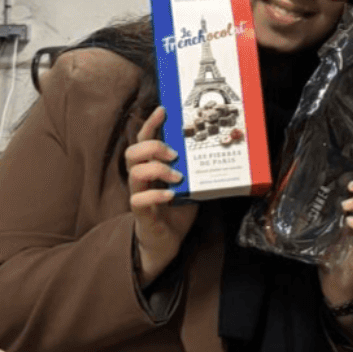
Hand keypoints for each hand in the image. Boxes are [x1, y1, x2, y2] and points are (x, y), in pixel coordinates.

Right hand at [125, 107, 196, 282]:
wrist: (167, 241)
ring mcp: (138, 194)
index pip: (144, 140)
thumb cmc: (177, 210)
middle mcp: (140, 178)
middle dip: (153, 147)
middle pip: (132, 152)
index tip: (163, 109)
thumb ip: (195, 170)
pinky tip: (171, 195)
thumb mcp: (191, 185)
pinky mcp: (141, 213)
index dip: (150, 124)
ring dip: (157, 169)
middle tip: (174, 154)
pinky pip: (139, 199)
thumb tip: (219, 152)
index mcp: (151, 167)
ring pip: (134, 173)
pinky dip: (156, 195)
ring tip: (178, 176)